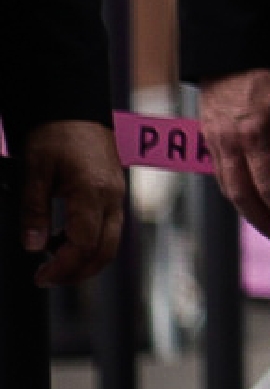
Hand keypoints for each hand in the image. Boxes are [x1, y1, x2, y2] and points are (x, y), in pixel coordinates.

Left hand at [16, 119, 124, 285]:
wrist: (77, 110)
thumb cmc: (56, 134)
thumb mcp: (34, 170)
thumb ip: (33, 209)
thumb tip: (32, 246)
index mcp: (93, 191)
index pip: (84, 244)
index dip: (63, 267)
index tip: (40, 276)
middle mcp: (112, 196)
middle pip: (105, 251)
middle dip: (76, 273)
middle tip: (45, 278)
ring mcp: (117, 195)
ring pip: (111, 243)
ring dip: (84, 262)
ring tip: (53, 264)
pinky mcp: (115, 194)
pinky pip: (110, 229)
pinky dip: (90, 245)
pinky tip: (64, 242)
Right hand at [198, 68, 269, 240]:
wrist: (233, 48)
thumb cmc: (269, 70)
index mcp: (254, 135)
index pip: (269, 185)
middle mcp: (229, 142)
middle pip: (240, 194)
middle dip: (258, 218)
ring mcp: (213, 139)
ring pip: (225, 184)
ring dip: (243, 206)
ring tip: (262, 218)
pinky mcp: (205, 133)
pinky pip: (217, 168)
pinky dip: (231, 185)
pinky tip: (244, 190)